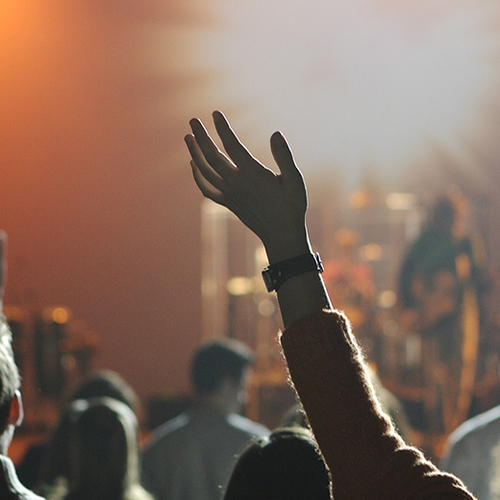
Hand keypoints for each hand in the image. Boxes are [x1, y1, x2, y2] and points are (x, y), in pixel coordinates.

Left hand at [185, 111, 310, 262]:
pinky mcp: (228, 203)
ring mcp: (230, 194)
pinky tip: (193, 165)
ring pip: (205, 171)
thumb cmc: (292, 206)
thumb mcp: (295, 180)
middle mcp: (237, 183)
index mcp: (253, 174)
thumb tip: (276, 134)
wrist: (281, 235)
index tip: (215, 114)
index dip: (222, 129)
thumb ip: (284, 156)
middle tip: (192, 121)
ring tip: (188, 137)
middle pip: (212, 157)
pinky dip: (197, 176)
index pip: (232, 146)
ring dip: (194, 153)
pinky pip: (206, 189)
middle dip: (201, 137)